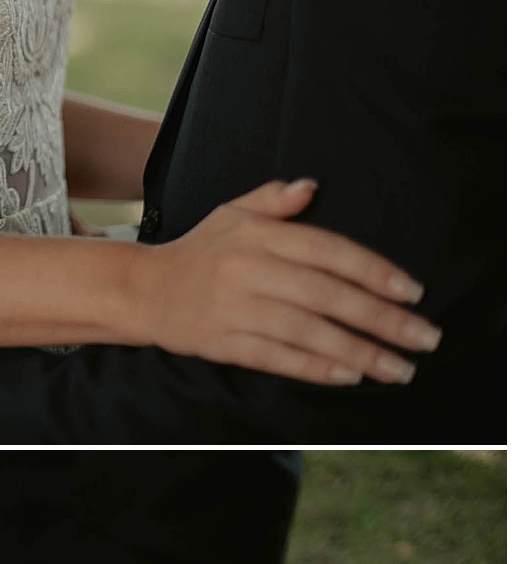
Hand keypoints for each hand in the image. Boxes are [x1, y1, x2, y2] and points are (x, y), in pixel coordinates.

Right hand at [138, 178, 437, 385]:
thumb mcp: (232, 213)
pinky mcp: (221, 342)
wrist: (141, 290)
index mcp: (259, 236)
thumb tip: (313, 187)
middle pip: (326, 296)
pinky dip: (312, 368)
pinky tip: (347, 376)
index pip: (328, 251)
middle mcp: (249, 271)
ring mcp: (234, 309)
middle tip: (423, 338)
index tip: (412, 292)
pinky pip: (274, 357)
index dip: (374, 271)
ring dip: (356, 352)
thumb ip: (275, 199)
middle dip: (381, 319)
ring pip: (306, 332)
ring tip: (396, 369)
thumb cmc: (198, 252)